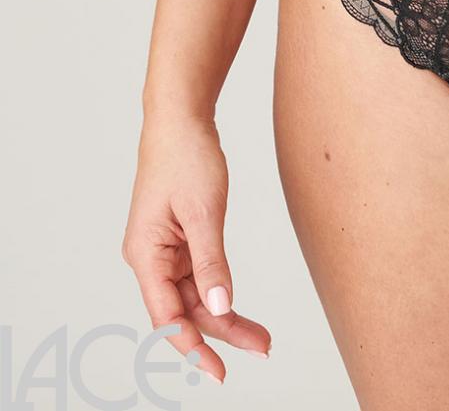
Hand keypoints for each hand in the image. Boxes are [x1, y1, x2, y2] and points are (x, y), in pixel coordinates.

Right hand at [121, 109, 270, 384]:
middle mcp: (150, 257)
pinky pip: (198, 276)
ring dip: (224, 315)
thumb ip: (212, 262)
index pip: (167, 315)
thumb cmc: (186, 156)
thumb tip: (220, 308)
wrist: (181, 118)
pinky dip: (219, 290)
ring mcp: (164, 249)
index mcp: (145, 254)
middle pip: (184, 310)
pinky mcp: (179, 239)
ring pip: (194, 296)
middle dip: (220, 333)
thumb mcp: (204, 211)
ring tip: (261, 336)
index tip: (218, 371)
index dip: (192, 346)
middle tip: (261, 349)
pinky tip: (238, 306)